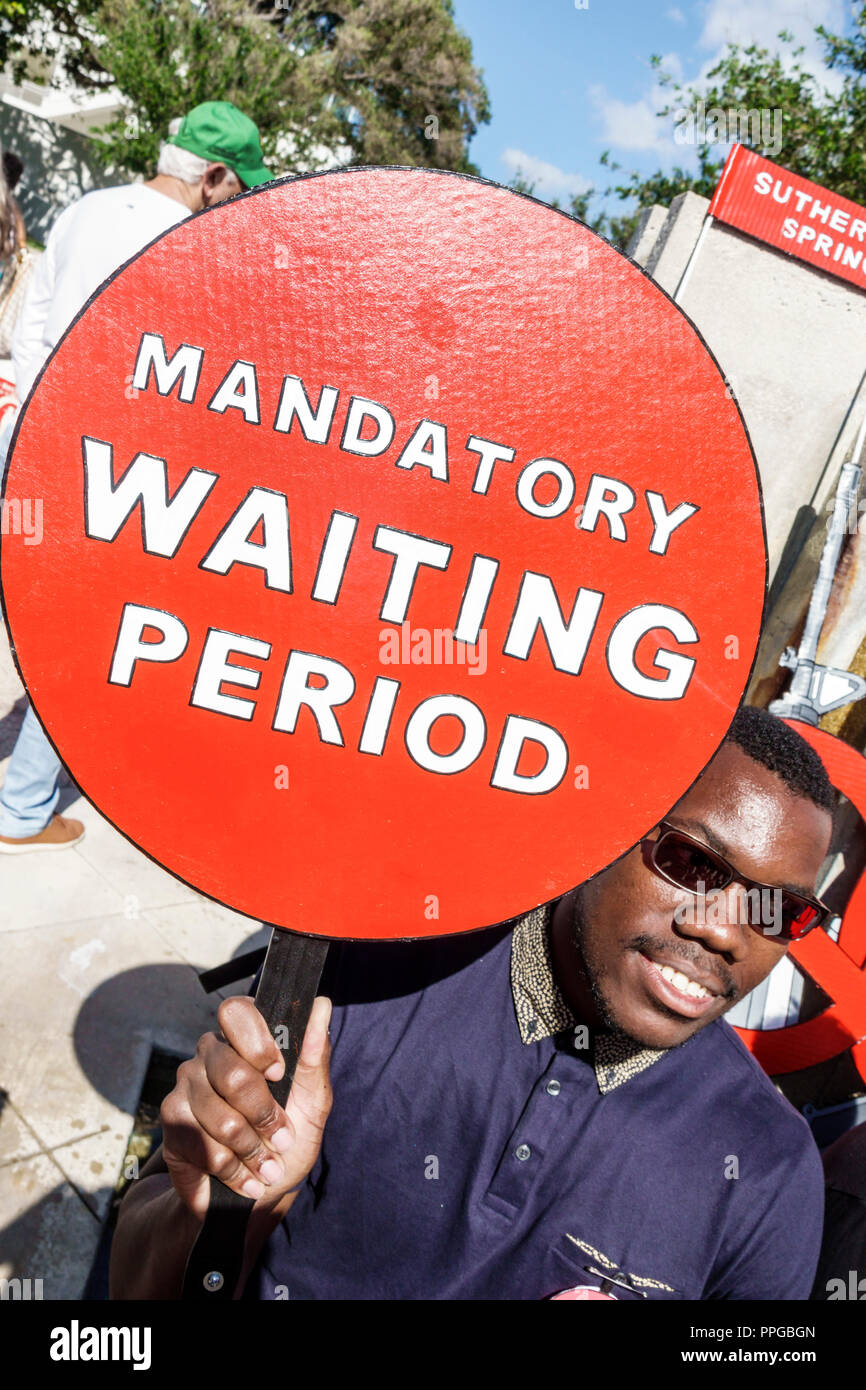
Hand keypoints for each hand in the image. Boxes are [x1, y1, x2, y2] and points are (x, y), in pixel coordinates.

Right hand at [160, 994, 331, 1219]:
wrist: (256, 1195)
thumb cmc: (287, 1140)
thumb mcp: (312, 1102)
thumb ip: (315, 1055)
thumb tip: (322, 1005)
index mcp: (244, 1039)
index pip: (237, 1012)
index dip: (258, 1044)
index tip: (278, 1074)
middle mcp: (209, 1053)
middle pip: (232, 1073)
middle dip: (265, 1115)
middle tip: (283, 1139)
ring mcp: (186, 1085)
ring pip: (221, 1118)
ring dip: (253, 1151)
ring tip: (267, 1167)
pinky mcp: (171, 1121)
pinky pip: (203, 1145)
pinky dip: (233, 1170)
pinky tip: (245, 1179)